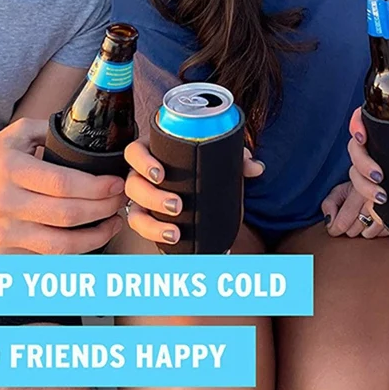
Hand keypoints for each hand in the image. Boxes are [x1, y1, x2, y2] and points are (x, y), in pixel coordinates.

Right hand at [0, 119, 126, 254]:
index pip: (63, 183)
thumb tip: (89, 130)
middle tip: (121, 200)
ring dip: (96, 237)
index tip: (116, 184)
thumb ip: (50, 130)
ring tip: (113, 223)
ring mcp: (3, 233)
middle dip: (103, 209)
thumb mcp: (15, 135)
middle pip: (67, 214)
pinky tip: (90, 239)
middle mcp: (6, 203)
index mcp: (11, 170)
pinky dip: (73, 252)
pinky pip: (45, 259)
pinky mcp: (1, 255)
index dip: (97, 187)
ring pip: (60, 245)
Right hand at [124, 139, 264, 245]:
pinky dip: (153, 234)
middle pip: (133, 183)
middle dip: (152, 197)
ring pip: (134, 210)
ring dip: (151, 223)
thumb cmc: (203, 164)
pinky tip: (171, 238)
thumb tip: (255, 167)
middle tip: (176, 205)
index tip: (161, 174)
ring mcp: (142, 197)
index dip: (143, 162)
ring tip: (174, 232)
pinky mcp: (147, 216)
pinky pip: (141, 227)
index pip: (135, 151)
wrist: (206, 189)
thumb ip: (237, 158)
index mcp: (154, 150)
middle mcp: (142, 173)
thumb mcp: (219, 158)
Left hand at [321, 181, 388, 238]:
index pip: (342, 222)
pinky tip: (374, 220)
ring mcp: (387, 210)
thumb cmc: (361, 186)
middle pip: (353, 230)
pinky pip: (381, 235)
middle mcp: (375, 199)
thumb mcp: (342, 189)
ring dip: (362, 229)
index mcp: (359, 189)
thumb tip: (329, 222)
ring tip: (363, 217)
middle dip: (348, 227)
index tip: (334, 226)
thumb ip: (329, 204)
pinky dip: (376, 231)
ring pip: (367, 234)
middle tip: (350, 217)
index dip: (335, 227)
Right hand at [346, 105, 388, 228]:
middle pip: (355, 147)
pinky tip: (380, 201)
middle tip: (378, 174)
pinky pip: (362, 189)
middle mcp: (376, 145)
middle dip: (361, 161)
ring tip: (381, 193)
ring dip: (363, 183)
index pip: (363, 119)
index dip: (355, 124)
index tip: (362, 135)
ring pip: (355, 170)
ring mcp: (374, 166)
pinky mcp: (376, 185)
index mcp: (387, 128)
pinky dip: (367, 195)